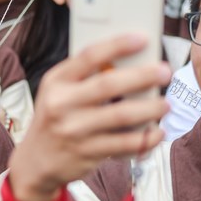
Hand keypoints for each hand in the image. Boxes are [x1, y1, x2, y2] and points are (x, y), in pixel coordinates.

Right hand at [8, 35, 170, 200]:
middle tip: (165, 72)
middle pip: (109, 85)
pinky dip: (146, 138)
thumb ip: (85, 77)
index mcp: (56, 81)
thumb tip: (130, 61)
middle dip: (143, 76)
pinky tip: (156, 132)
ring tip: (165, 104)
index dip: (117, 45)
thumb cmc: (56, 117)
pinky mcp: (87, 154)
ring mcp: (75, 131)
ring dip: (150, 109)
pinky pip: (124, 144)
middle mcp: (62, 104)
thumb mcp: (59, 91)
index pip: (88, 56)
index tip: (142, 38)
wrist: (36, 161)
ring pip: (122, 116)